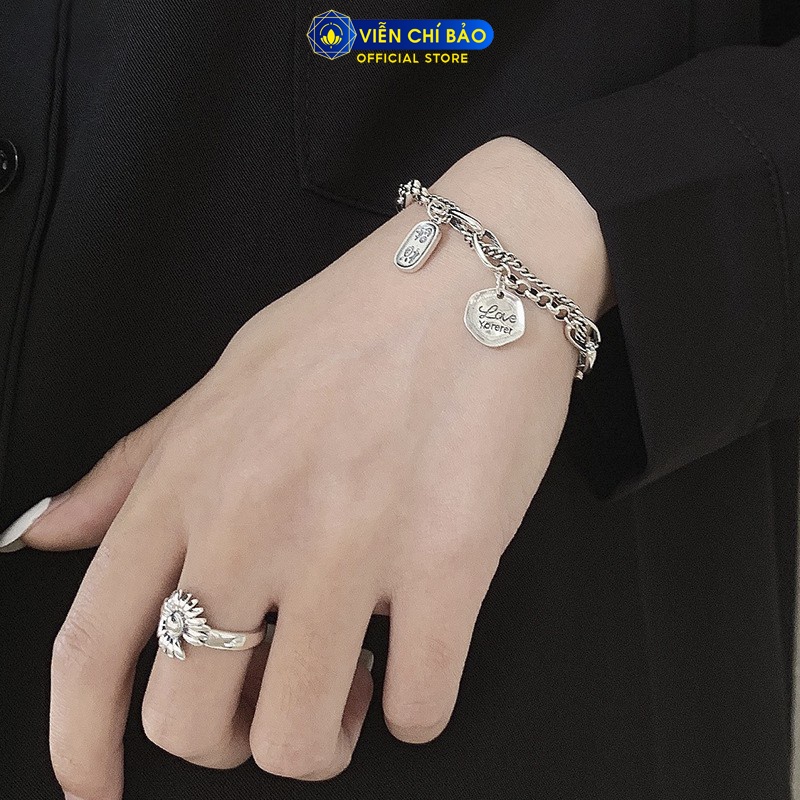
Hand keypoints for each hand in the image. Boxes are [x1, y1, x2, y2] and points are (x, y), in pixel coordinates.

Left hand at [17, 137, 608, 797]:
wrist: (477, 277)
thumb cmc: (355, 325)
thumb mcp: (222, 380)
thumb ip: (135, 466)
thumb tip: (54, 531)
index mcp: (190, 480)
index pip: (93, 647)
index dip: (78, 744)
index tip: (94, 787)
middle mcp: (254, 523)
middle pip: (193, 722)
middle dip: (230, 738)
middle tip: (274, 694)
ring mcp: (351, 550)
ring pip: (302, 738)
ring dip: (327, 735)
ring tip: (352, 678)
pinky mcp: (447, 565)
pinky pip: (418, 706)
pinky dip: (414, 706)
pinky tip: (418, 661)